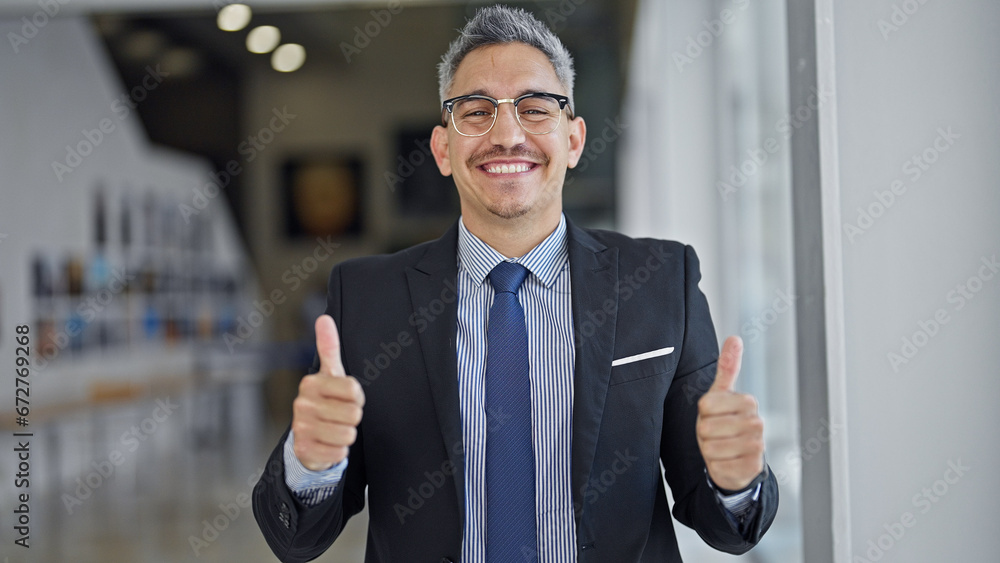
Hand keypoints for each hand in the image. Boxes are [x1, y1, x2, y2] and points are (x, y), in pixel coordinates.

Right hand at [291, 315, 364, 470]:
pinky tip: (328, 443)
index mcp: (311, 383)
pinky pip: (339, 453)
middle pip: (354, 414)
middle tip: (339, 416)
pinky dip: (339, 451)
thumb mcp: (330, 374)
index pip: (354, 391)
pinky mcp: (304, 450)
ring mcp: (301, 428)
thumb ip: (329, 347)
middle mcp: (302, 404)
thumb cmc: (324, 402)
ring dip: (346, 435)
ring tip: (334, 429)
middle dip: (352, 418)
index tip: (346, 399)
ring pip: (348, 434)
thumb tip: (324, 318)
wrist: (307, 437)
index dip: (357, 398)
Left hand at [696, 336, 764, 490]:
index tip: (713, 415)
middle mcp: (756, 422)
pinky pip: (719, 466)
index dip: (703, 413)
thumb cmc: (724, 423)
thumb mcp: (721, 394)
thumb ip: (728, 366)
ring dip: (709, 450)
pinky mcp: (753, 468)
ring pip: (711, 448)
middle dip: (704, 434)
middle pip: (706, 428)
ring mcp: (757, 446)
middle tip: (716, 434)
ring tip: (721, 447)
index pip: (706, 405)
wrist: (736, 458)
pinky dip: (716, 466)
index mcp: (747, 401)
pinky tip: (727, 462)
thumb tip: (734, 338)